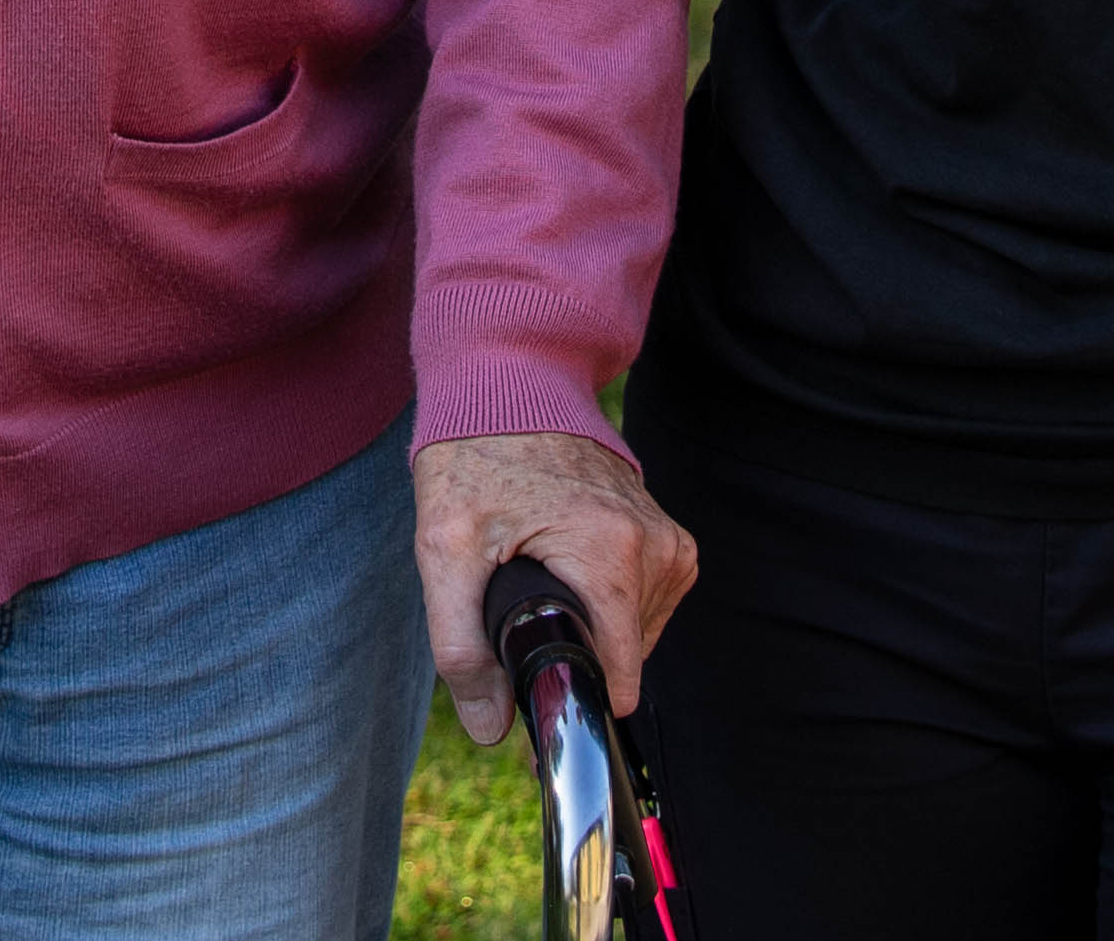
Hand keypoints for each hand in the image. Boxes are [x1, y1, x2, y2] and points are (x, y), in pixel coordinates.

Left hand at [414, 429, 699, 745]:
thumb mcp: (445, 551)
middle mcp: (655, 545)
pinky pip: (649, 604)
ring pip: (639, 634)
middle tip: (519, 613)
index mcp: (611, 551)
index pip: (621, 667)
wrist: (509, 385)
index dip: (575, 695)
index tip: (538, 698)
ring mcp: (668, 539)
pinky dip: (610, 607)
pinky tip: (571, 581)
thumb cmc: (474, 459)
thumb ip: (462, 647)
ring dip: (592, 629)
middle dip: (575, 653)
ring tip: (543, 584)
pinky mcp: (668, 536)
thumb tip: (493, 727)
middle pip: (626, 655)